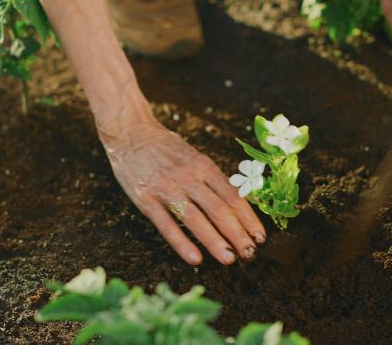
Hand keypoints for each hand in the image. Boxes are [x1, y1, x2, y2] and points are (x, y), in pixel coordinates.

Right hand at [100, 120, 265, 264]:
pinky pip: (166, 225)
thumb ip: (213, 180)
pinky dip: (181, 243)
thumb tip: (239, 203)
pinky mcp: (146, 199)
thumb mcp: (195, 157)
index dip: (249, 219)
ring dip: (215, 241)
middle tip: (250, 254)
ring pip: (196, 219)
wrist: (131, 132)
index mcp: (204, 167)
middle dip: (238, 235)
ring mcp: (167, 189)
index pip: (233, 197)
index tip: (260, 237)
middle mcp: (189, 177)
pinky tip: (195, 259)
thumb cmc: (166, 147)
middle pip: (219, 210)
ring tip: (229, 259)